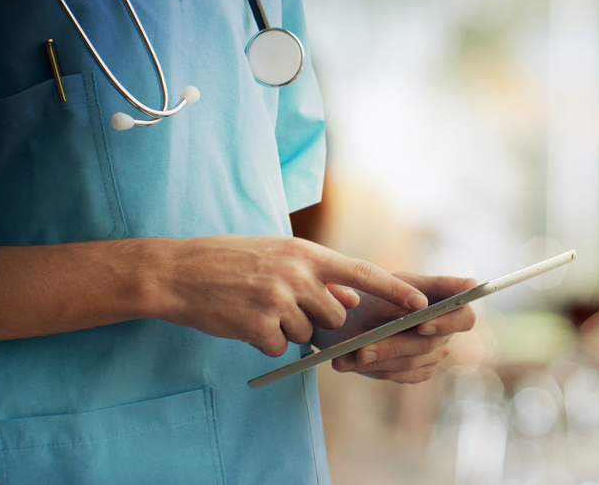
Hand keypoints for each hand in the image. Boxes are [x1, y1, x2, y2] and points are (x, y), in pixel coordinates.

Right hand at [153, 235, 428, 356]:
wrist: (178, 272)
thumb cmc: (229, 260)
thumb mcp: (276, 254)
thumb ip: (315, 274)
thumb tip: (350, 299)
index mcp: (305, 252)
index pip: (362, 272)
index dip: (394, 290)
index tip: (420, 302)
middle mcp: (297, 274)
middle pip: (335, 314)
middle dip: (318, 319)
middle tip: (286, 306)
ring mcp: (278, 300)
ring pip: (305, 333)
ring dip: (286, 329)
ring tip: (256, 307)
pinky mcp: (258, 325)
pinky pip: (278, 346)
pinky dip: (264, 342)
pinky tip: (243, 321)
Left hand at [314, 273, 476, 383]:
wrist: (351, 317)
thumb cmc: (380, 292)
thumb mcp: (401, 282)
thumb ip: (436, 284)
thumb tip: (472, 284)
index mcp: (448, 307)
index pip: (464, 317)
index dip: (446, 323)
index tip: (422, 325)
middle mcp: (444, 333)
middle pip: (427, 345)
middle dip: (393, 345)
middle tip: (363, 349)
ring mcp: (432, 355)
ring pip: (409, 363)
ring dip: (376, 359)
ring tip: (347, 356)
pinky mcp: (416, 372)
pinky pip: (398, 375)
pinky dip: (372, 368)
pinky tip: (347, 363)